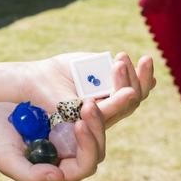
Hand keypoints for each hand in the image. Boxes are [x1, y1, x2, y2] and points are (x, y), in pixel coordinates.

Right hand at [0, 99, 105, 180]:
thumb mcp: (8, 160)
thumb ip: (30, 175)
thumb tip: (58, 177)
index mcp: (58, 172)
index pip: (84, 166)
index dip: (87, 147)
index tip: (78, 124)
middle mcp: (67, 159)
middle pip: (95, 148)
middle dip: (95, 127)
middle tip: (88, 105)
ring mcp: (68, 141)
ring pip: (93, 132)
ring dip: (94, 116)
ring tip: (88, 99)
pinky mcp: (66, 124)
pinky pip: (84, 118)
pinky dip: (87, 107)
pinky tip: (87, 93)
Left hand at [24, 52, 154, 127]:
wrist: (33, 79)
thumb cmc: (59, 71)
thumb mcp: (87, 64)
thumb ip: (106, 65)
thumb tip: (126, 60)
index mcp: (109, 97)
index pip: (134, 90)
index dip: (144, 77)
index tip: (147, 58)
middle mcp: (107, 110)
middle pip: (135, 99)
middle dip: (142, 78)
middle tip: (145, 58)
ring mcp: (98, 117)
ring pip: (126, 105)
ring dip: (127, 82)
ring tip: (120, 62)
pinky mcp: (86, 121)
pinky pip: (108, 112)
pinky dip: (119, 100)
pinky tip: (127, 90)